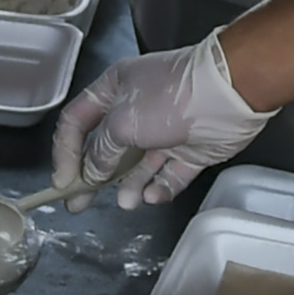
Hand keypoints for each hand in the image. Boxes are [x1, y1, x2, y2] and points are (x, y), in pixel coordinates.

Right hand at [51, 35, 271, 207]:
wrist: (230, 93)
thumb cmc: (170, 97)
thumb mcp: (122, 121)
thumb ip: (101, 151)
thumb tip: (90, 172)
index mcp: (114, 89)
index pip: (77, 122)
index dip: (65, 152)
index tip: (63, 180)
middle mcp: (137, 109)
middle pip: (106, 149)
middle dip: (92, 178)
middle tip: (79, 205)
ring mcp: (165, 131)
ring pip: (138, 167)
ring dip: (129, 186)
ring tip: (127, 201)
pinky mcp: (190, 151)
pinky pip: (169, 175)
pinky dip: (160, 188)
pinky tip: (153, 196)